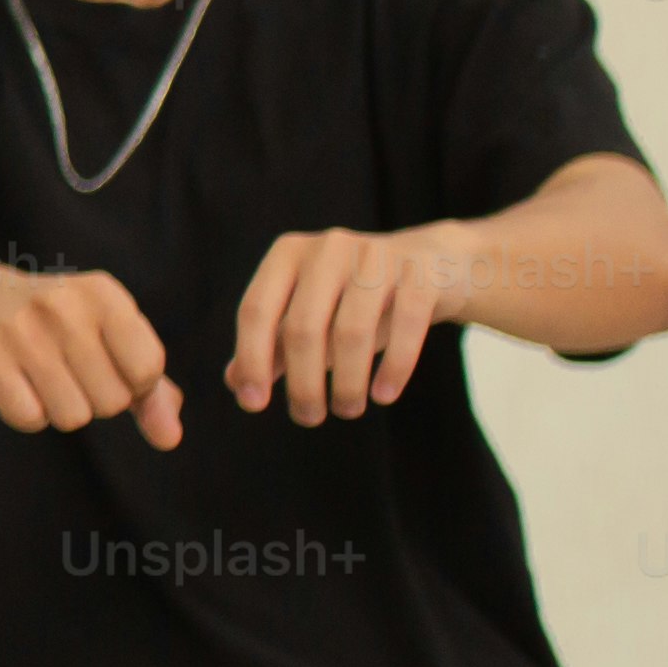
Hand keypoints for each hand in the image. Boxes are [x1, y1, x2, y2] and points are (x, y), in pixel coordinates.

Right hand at [0, 261, 183, 449]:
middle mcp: (63, 304)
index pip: (148, 369)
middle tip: (67, 370)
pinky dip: (26, 413)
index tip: (110, 367)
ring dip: (60, 410)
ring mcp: (18, 328)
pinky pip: (29, 418)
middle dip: (95, 400)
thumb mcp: (111, 341)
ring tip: (40, 377)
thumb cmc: (58, 328)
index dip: (133, 384)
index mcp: (103, 294)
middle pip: (112, 402)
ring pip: (72, 417)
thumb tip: (169, 439)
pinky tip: (14, 383)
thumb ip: (150, 391)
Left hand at [231, 225, 453, 425]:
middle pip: (303, 328)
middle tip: (308, 418)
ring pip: (351, 332)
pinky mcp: (421, 274)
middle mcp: (328, 249)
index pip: (256, 311)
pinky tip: (383, 396)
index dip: (252, 360)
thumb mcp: (310, 315)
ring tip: (347, 409)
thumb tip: (235, 383)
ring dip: (346, 383)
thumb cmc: (355, 297)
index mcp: (288, 254)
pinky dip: (393, 368)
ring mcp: (376, 257)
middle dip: (303, 383)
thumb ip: (272, 345)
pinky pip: (404, 328)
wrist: (432, 265)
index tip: (253, 404)